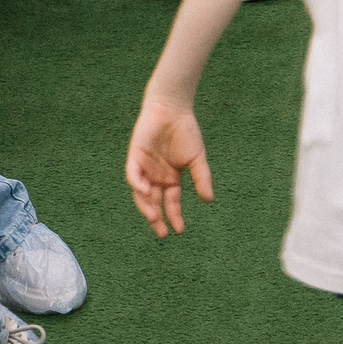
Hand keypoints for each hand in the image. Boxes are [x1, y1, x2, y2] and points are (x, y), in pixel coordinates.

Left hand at [125, 98, 213, 238]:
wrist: (173, 110)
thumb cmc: (186, 133)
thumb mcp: (197, 159)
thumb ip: (202, 179)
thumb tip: (209, 201)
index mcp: (171, 179)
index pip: (171, 202)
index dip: (174, 216)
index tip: (180, 230)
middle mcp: (156, 176)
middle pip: (154, 202)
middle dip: (157, 218)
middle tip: (161, 233)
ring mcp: (144, 167)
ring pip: (141, 193)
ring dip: (146, 206)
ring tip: (154, 218)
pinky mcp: (135, 156)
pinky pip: (133, 174)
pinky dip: (137, 184)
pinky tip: (145, 192)